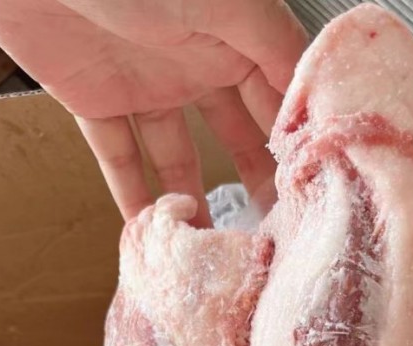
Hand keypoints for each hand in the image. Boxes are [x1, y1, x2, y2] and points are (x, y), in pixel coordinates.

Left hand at [0, 0, 306, 224]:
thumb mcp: (225, 0)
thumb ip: (275, 46)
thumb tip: (319, 97)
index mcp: (235, 31)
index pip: (279, 97)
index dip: (298, 145)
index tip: (317, 197)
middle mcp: (196, 59)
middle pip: (236, 134)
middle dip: (257, 183)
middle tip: (274, 237)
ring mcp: (145, 81)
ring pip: (179, 157)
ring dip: (197, 202)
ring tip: (217, 252)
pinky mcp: (93, 98)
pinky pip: (119, 158)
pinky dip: (133, 198)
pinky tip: (153, 236)